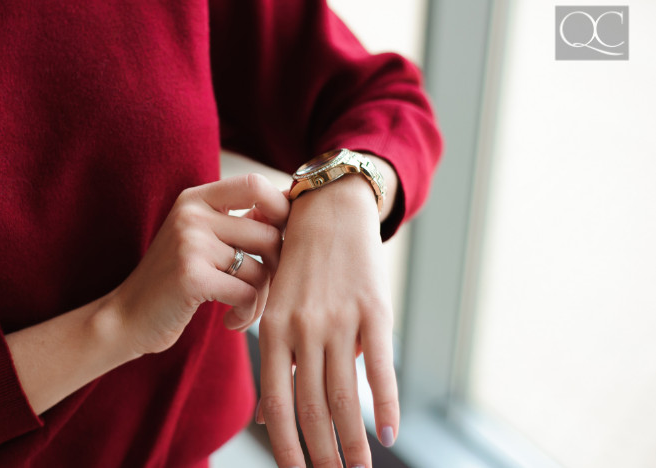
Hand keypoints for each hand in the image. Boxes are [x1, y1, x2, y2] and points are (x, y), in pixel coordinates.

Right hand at [110, 174, 289, 355]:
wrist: (125, 318)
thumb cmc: (173, 282)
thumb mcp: (200, 240)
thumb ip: (238, 222)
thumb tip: (291, 206)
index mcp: (196, 199)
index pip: (255, 183)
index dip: (281, 208)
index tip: (282, 238)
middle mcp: (192, 214)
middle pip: (268, 233)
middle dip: (278, 269)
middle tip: (263, 291)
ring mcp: (190, 242)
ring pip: (262, 268)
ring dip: (261, 298)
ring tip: (244, 310)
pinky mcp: (191, 276)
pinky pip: (248, 293)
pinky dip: (247, 313)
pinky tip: (231, 321)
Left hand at [258, 175, 398, 467]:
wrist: (329, 211)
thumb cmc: (298, 266)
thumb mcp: (275, 307)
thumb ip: (273, 363)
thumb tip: (265, 419)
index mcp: (274, 330)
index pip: (278, 402)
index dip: (286, 446)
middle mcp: (304, 329)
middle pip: (314, 407)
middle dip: (322, 454)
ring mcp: (340, 320)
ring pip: (346, 395)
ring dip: (353, 442)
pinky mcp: (375, 311)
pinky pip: (381, 368)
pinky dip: (386, 404)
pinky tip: (389, 433)